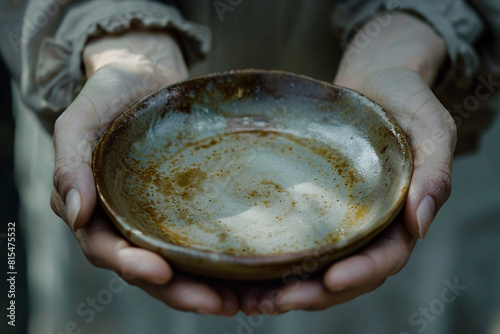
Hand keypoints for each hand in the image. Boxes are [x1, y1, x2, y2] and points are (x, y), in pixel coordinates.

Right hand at [50, 31, 238, 315]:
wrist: (143, 74)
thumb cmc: (108, 95)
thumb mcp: (79, 122)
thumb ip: (70, 165)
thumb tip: (75, 214)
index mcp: (94, 211)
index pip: (107, 249)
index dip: (131, 265)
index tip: (160, 271)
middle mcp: (125, 222)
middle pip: (147, 268)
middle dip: (178, 290)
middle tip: (216, 303)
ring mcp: (156, 217)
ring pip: (176, 262)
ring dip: (202, 287)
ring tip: (236, 302)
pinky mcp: (184, 207)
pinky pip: (197, 238)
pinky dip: (216, 261)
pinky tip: (244, 273)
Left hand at [240, 13, 455, 314]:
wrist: (376, 80)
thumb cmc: (407, 101)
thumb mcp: (431, 129)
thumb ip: (434, 173)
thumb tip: (421, 223)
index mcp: (402, 216)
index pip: (386, 257)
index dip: (362, 273)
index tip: (331, 280)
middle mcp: (370, 226)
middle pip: (347, 273)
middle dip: (316, 293)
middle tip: (277, 302)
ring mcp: (342, 219)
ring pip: (319, 266)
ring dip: (290, 288)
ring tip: (254, 300)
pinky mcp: (316, 206)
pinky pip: (299, 239)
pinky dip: (278, 261)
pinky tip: (250, 271)